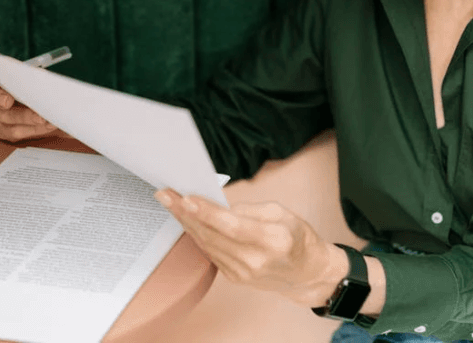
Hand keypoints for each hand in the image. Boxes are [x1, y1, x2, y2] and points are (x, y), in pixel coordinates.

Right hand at [0, 59, 67, 141]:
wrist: (45, 105)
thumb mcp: (37, 76)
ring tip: (42, 117)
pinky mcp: (2, 130)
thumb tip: (39, 77)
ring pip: (3, 116)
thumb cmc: (38, 85)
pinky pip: (14, 131)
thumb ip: (33, 75)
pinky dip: (33, 128)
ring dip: (24, 117)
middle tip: (8, 101)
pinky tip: (47, 124)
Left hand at [153, 188, 347, 307]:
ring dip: (186, 222)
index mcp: (273, 241)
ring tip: (170, 202)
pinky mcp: (234, 277)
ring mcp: (243, 273)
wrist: (306, 273)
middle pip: (213, 235)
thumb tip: (218, 206)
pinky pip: (210, 252)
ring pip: (206, 244)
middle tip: (165, 194)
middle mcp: (255, 261)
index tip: (186, 198)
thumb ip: (249, 209)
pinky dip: (196, 234)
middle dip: (185, 213)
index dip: (207, 212)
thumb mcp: (282, 212)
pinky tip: (185, 219)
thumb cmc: (297, 237)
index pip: (232, 226)